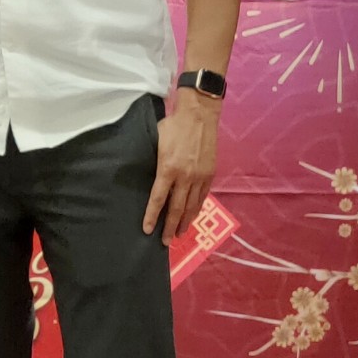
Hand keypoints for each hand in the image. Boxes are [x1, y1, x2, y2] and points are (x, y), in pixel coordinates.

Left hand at [143, 92, 219, 243]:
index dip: (152, 216)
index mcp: (168, 168)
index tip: (147, 230)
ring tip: (179, 234)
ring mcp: (199, 176)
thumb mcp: (156, 142)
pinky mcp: (209, 174)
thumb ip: (154, 162)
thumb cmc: (173, 126)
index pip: (158, 199)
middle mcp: (185, 176)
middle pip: (176, 208)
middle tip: (165, 241)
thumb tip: (147, 175)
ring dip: (185, 222)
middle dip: (169, 227)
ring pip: (192, 206)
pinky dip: (196, 209)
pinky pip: (202, 197)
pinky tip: (192, 216)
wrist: (199, 116)